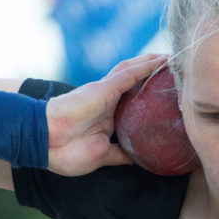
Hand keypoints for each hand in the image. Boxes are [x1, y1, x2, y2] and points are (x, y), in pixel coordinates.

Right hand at [45, 54, 167, 175]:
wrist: (43, 142)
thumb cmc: (66, 152)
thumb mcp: (102, 155)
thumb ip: (121, 154)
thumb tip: (140, 159)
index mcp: (107, 117)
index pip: (133, 103)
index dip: (149, 98)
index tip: (169, 98)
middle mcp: (108, 102)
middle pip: (136, 82)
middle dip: (154, 75)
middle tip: (175, 71)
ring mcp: (106, 93)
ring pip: (135, 72)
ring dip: (153, 64)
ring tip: (172, 58)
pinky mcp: (105, 88)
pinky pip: (131, 73)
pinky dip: (148, 66)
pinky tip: (163, 60)